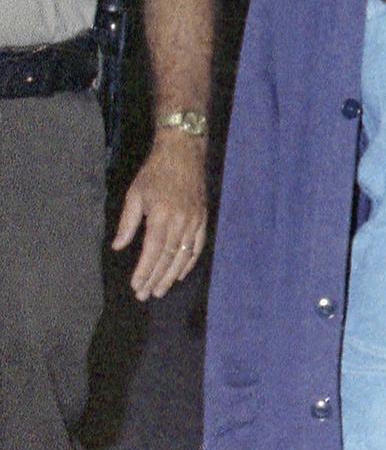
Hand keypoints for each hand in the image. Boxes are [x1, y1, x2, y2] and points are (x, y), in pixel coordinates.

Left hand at [112, 135, 208, 299]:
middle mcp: (181, 221)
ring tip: (161, 290)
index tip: (136, 285)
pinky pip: (198, 246)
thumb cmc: (154, 173)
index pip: (153, 251)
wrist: (183, 154)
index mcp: (162, 216)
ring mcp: (195, 221)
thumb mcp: (135, 194)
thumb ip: (128, 223)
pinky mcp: (203, 219)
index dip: (144, 271)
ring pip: (184, 256)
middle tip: (146, 295)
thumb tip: (119, 246)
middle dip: (156, 278)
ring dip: (171, 276)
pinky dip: (189, 262)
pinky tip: (180, 274)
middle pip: (169, 258)